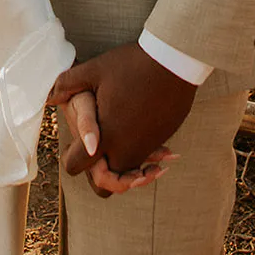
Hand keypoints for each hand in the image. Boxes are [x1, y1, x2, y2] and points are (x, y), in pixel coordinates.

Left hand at [49, 43, 195, 182]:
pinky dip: (140, 153)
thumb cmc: (132, 65)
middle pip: (104, 182)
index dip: (71, 156)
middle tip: (96, 144)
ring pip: (126, 172)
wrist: (174, 62)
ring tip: (116, 133)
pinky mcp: (160, 142)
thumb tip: (49, 96)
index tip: (75, 141)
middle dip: (98, 170)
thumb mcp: (95, 70)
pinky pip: (144, 159)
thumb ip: (68, 84)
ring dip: (121, 163)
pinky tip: (136, 126)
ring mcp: (146, 149)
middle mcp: (126, 150)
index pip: (76, 166)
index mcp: (105, 136)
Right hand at [58, 87, 174, 197]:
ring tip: (169, 155)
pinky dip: (155, 152)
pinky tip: (171, 149)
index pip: (102, 179)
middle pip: (120, 179)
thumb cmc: (85, 87)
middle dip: (138, 178)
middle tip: (158, 170)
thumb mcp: (84, 101)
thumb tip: (93, 148)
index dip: (119, 181)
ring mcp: (114, 146)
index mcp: (88, 151)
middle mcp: (101, 153)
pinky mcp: (126, 135)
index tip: (139, 175)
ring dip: (150, 165)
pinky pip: (141, 151)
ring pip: (133, 166)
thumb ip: (86, 123)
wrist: (93, 73)